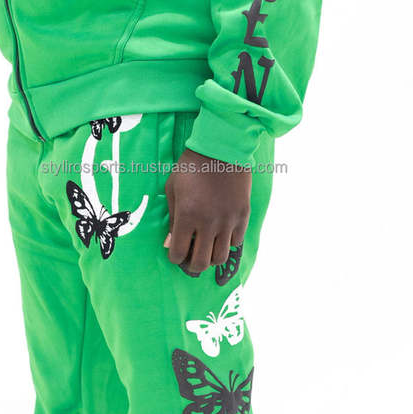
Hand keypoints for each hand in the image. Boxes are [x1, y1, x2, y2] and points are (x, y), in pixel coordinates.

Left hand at [164, 148, 250, 276]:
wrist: (221, 148)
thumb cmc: (191, 167)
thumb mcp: (173, 189)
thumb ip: (172, 219)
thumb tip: (170, 243)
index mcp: (187, 216)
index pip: (178, 254)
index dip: (175, 257)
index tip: (176, 252)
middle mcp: (208, 223)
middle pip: (201, 263)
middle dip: (193, 265)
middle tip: (191, 258)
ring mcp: (228, 221)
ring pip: (220, 257)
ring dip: (211, 257)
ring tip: (207, 248)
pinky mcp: (243, 215)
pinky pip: (236, 242)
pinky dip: (227, 243)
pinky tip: (221, 234)